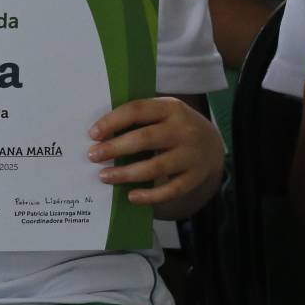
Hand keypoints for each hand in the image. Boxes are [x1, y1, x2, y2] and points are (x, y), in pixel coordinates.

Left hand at [88, 97, 222, 208]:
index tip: (93, 134)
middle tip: (93, 156)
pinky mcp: (195, 177)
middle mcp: (184, 129)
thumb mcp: (163, 113)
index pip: (137, 110)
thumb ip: (139, 118)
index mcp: (171, 108)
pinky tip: (131, 196)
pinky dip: (150, 196)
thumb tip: (100, 133)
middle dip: (115, 148)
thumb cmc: (174, 127)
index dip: (112, 121)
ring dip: (126, 173)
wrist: (212, 144)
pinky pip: (170, 190)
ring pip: (155, 167)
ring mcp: (191, 155)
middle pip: (144, 139)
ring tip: (104, 176)